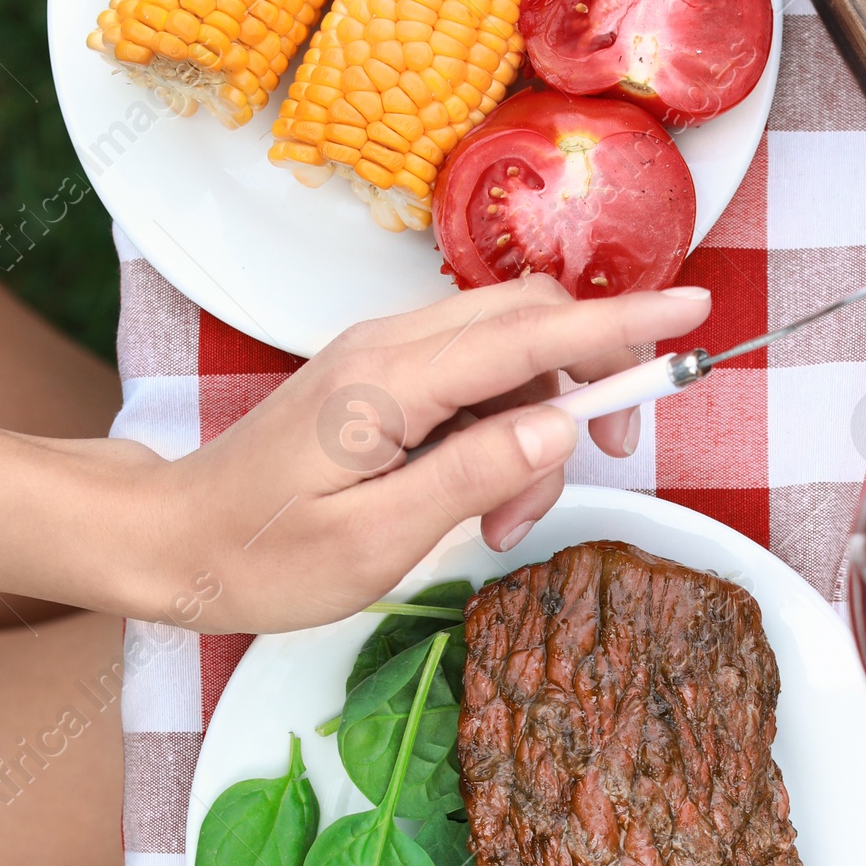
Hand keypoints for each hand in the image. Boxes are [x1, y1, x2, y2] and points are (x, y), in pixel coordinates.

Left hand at [0, 277, 711, 633]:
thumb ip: (473, 475)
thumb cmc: (261, 557)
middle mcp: (390, 347)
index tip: (696, 308)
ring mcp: (381, 357)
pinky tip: (482, 495)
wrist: (169, 541)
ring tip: (505, 519)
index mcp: (392, 382)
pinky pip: (471, 377)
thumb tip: (559, 428)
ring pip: (506, 354)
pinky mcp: (377, 379)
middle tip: (605, 465)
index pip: (533, 335)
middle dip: (590, 381)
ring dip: (538, 425)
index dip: (622, 324)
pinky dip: (501, 428)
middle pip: (530, 322)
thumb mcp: (375, 540)